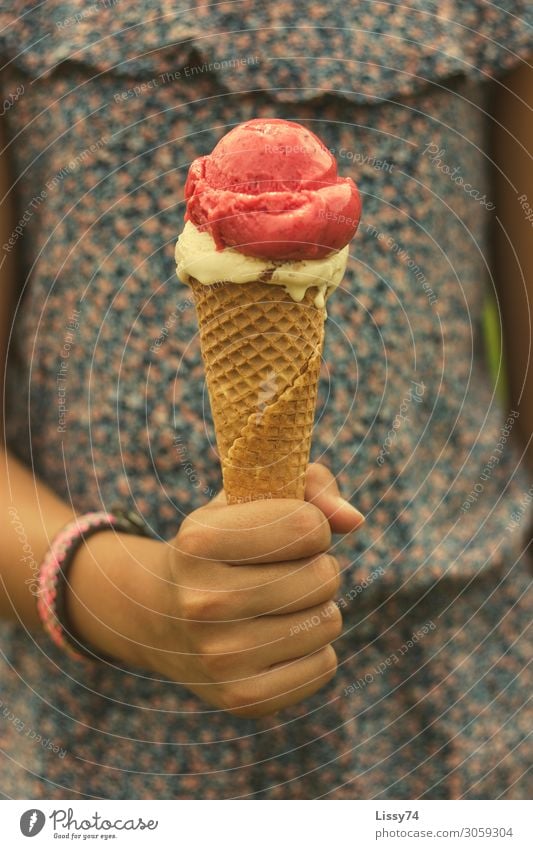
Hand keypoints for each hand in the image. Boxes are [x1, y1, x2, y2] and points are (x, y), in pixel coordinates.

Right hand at [68, 464, 363, 717]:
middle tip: (286, 570)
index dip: (312, 524)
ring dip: (315, 607)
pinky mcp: (242, 699)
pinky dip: (313, 649)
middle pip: (323, 576)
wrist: (163, 618)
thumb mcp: (250, 497)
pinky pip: (325, 666)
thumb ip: (310, 485)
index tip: (287, 530)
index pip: (308, 526)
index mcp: (198, 541)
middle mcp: (202, 601)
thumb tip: (354, 520)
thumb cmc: (224, 543)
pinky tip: (277, 640)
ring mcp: (219, 657)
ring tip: (279, 604)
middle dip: (317, 566)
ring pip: (328, 620)